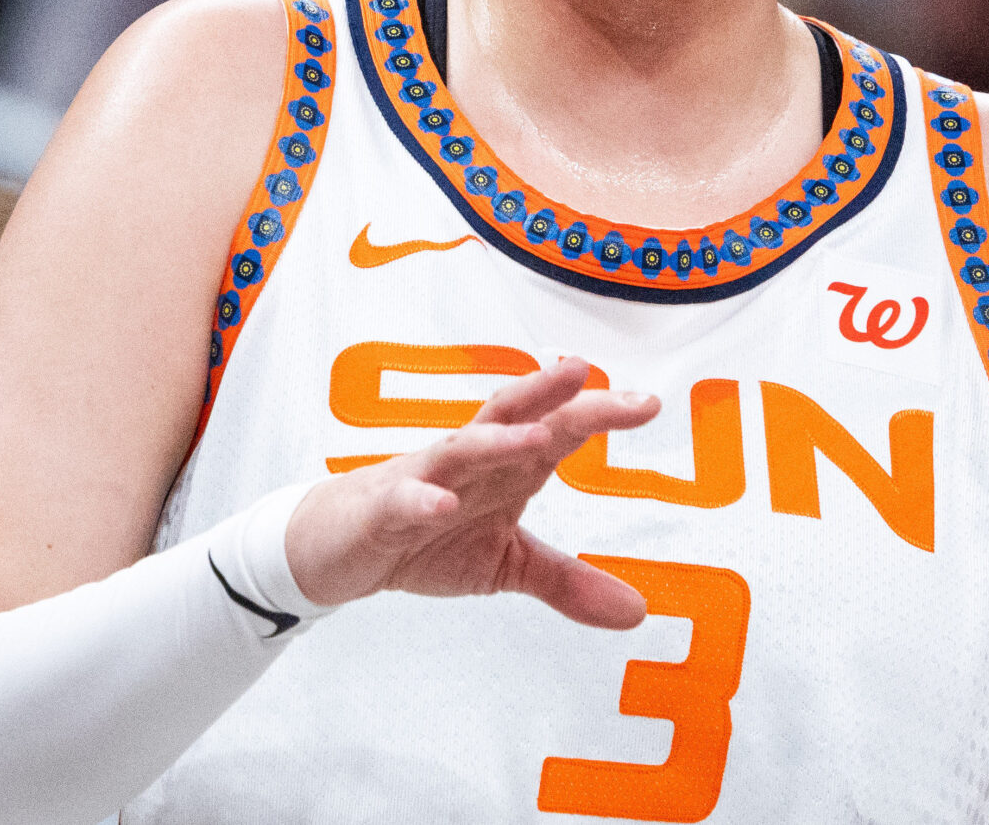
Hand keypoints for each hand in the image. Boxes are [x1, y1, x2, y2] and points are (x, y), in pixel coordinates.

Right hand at [286, 357, 659, 627]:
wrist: (341, 547)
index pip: (558, 430)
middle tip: (588, 376)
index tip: (647, 402)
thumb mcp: (506, 564)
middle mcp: (471, 460)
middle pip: (515, 418)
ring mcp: (425, 478)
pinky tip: (442, 504)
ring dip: (498, 440)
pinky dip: (422, 499)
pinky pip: (403, 499)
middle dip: (552, 396)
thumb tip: (637, 612)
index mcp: (506, 467)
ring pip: (463, 446)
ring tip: (537, 437)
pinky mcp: (382, 510)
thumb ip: (568, 581)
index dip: (599, 412)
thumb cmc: (428, 535)